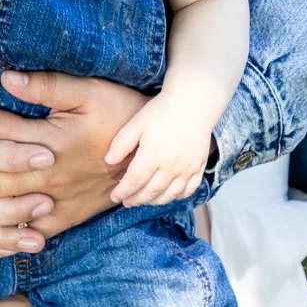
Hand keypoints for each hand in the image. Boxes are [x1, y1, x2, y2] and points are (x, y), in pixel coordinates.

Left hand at [0, 66, 147, 270]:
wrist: (157, 156)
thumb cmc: (123, 114)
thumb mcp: (91, 91)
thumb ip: (47, 87)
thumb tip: (5, 79)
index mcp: (50, 142)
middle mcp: (47, 179)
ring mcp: (54, 205)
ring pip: (0, 214)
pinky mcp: (61, 222)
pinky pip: (25, 240)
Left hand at [105, 91, 212, 207]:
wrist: (193, 103)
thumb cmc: (162, 111)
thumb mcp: (137, 123)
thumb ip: (121, 143)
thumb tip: (108, 161)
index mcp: (152, 156)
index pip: (133, 182)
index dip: (122, 192)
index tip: (114, 196)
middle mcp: (170, 167)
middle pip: (150, 192)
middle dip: (136, 200)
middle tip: (126, 202)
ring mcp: (186, 169)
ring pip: (169, 195)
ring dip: (154, 201)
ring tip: (144, 200)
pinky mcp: (199, 167)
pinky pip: (189, 190)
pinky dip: (177, 196)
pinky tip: (168, 195)